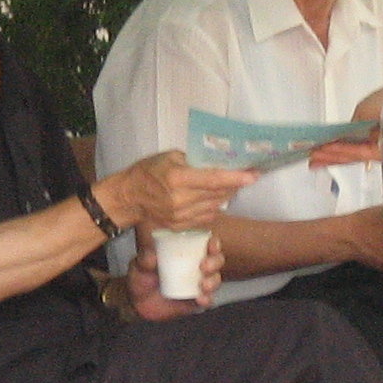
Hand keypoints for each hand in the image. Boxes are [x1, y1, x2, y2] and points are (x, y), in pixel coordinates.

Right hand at [103, 151, 255, 229]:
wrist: (128, 197)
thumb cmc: (148, 171)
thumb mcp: (169, 156)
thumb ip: (193, 160)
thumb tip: (217, 162)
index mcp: (178, 178)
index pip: (214, 179)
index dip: (236, 177)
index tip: (254, 175)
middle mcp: (181, 200)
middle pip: (218, 194)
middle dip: (235, 185)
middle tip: (247, 176)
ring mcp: (181, 216)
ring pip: (215, 207)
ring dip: (226, 196)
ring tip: (232, 186)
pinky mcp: (180, 226)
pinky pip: (206, 217)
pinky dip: (214, 207)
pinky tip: (215, 199)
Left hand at [126, 227, 223, 319]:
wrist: (136, 304)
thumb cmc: (140, 279)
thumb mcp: (139, 266)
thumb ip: (144, 260)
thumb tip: (152, 256)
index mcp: (185, 252)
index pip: (205, 243)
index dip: (213, 242)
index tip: (211, 245)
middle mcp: (195, 266)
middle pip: (216, 260)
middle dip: (215, 261)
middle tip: (204, 266)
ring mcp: (197, 284)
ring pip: (215, 279)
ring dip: (213, 281)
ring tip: (203, 285)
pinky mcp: (195, 301)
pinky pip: (208, 300)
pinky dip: (207, 299)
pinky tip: (201, 299)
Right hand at [308, 94, 382, 167]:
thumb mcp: (363, 108)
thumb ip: (351, 126)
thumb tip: (341, 137)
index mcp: (373, 128)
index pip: (351, 141)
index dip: (333, 147)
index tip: (316, 150)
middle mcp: (377, 138)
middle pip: (350, 151)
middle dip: (329, 156)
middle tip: (311, 160)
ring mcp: (381, 146)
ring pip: (354, 154)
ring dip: (333, 155)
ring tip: (315, 157)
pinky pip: (362, 152)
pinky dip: (346, 151)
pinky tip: (331, 150)